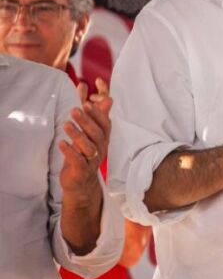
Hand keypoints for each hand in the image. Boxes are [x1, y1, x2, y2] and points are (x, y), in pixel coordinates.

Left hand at [59, 83, 112, 203]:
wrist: (80, 182)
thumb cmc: (83, 154)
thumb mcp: (88, 134)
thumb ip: (93, 114)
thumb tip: (102, 95)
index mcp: (103, 139)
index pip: (105, 124)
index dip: (97, 114)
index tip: (86, 103)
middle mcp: (101, 148)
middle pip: (97, 134)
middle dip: (86, 121)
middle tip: (74, 110)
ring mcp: (92, 160)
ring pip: (89, 147)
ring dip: (78, 135)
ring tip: (66, 125)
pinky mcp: (82, 171)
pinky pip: (78, 161)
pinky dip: (70, 152)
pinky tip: (61, 143)